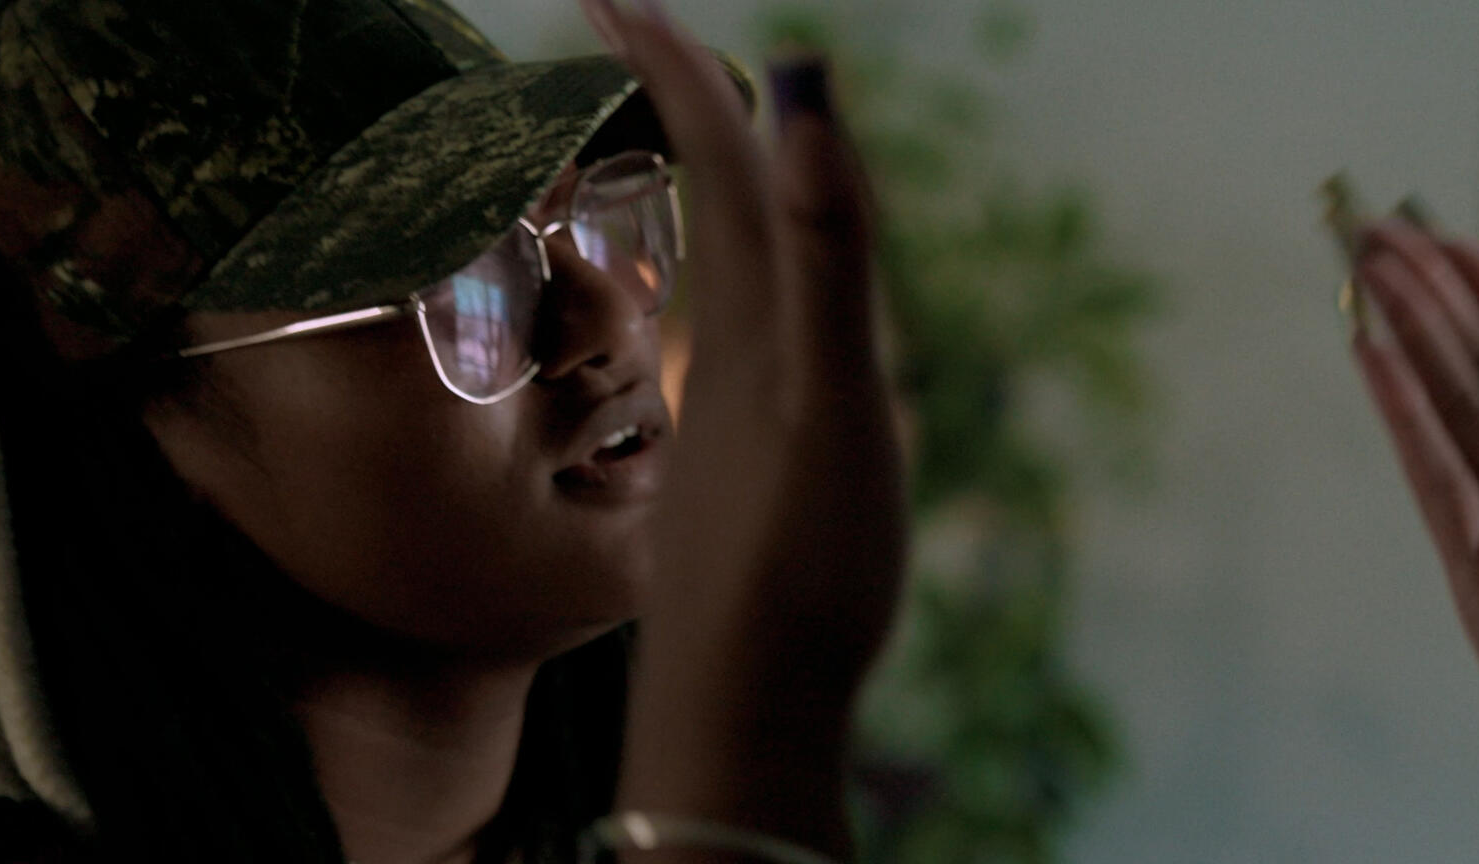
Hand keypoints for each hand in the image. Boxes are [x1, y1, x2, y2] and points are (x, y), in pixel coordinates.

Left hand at [580, 0, 904, 852]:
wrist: (746, 703)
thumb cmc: (804, 559)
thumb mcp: (837, 395)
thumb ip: (828, 250)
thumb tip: (797, 93)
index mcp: (756, 319)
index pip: (715, 161)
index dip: (675, 72)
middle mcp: (730, 349)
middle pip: (709, 198)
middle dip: (678, 105)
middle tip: (641, 27)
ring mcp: (728, 409)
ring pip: (715, 266)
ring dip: (704, 189)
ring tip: (702, 132)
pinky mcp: (738, 464)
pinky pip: (730, 337)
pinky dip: (730, 284)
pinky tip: (738, 310)